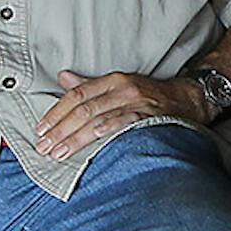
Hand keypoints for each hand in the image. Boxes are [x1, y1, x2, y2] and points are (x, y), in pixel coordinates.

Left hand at [36, 69, 201, 158]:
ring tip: (59, 153)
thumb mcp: (120, 85)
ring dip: (76, 138)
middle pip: (83, 109)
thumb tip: (63, 78)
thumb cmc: (151, 96)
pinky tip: (92, 146)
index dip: (56, 113)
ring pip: (98, 119)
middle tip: (44, 146)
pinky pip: (123, 125)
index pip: (77, 95)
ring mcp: (136, 103)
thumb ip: (90, 85)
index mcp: (112, 80)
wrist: (190, 99)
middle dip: (60, 129)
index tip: (41, 130)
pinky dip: (106, 134)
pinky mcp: (149, 117)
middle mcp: (122, 89)